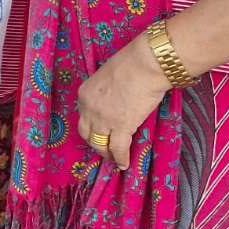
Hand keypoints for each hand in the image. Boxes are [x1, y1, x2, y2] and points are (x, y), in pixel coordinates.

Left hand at [76, 33, 169, 170]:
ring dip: (106, 153)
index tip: (98, 131)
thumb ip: (105, 91)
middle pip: (87, 133)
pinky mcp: (121, 127)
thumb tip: (114, 100)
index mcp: (84, 94)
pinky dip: (120, 159)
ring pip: (99, 144)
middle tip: (103, 147)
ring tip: (113, 158)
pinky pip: (118, 149)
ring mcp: (103, 120)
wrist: (145, 65)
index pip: (84, 116)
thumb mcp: (107, 76)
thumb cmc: (131, 64)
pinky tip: (124, 164)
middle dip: (94, 142)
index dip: (92, 126)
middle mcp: (89, 109)